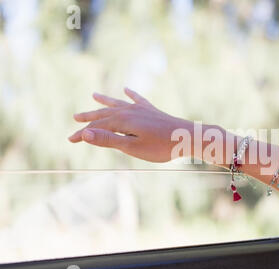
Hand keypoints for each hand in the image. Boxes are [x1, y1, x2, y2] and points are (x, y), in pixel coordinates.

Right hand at [68, 88, 191, 162]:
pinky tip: (127, 89)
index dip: (83, 134)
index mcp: (123, 121)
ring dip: (105, 102)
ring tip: (94, 95)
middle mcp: (130, 111)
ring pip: (118, 104)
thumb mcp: (132, 147)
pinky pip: (138, 99)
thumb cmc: (161, 146)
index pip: (97, 127)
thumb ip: (108, 140)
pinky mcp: (152, 111)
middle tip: (75, 118)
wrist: (187, 137)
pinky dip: (131, 95)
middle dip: (89, 117)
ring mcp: (142, 109)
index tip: (70, 140)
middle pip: (105, 114)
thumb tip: (85, 133)